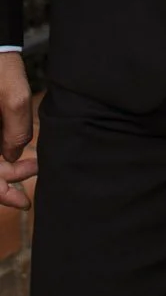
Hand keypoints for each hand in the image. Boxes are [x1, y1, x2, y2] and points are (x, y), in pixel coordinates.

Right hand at [0, 52, 36, 211]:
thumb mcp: (13, 95)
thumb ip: (15, 128)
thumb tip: (14, 156)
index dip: (1, 193)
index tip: (21, 201)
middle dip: (6, 182)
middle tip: (32, 176)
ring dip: (5, 169)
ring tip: (32, 164)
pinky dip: (2, 157)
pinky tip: (20, 155)